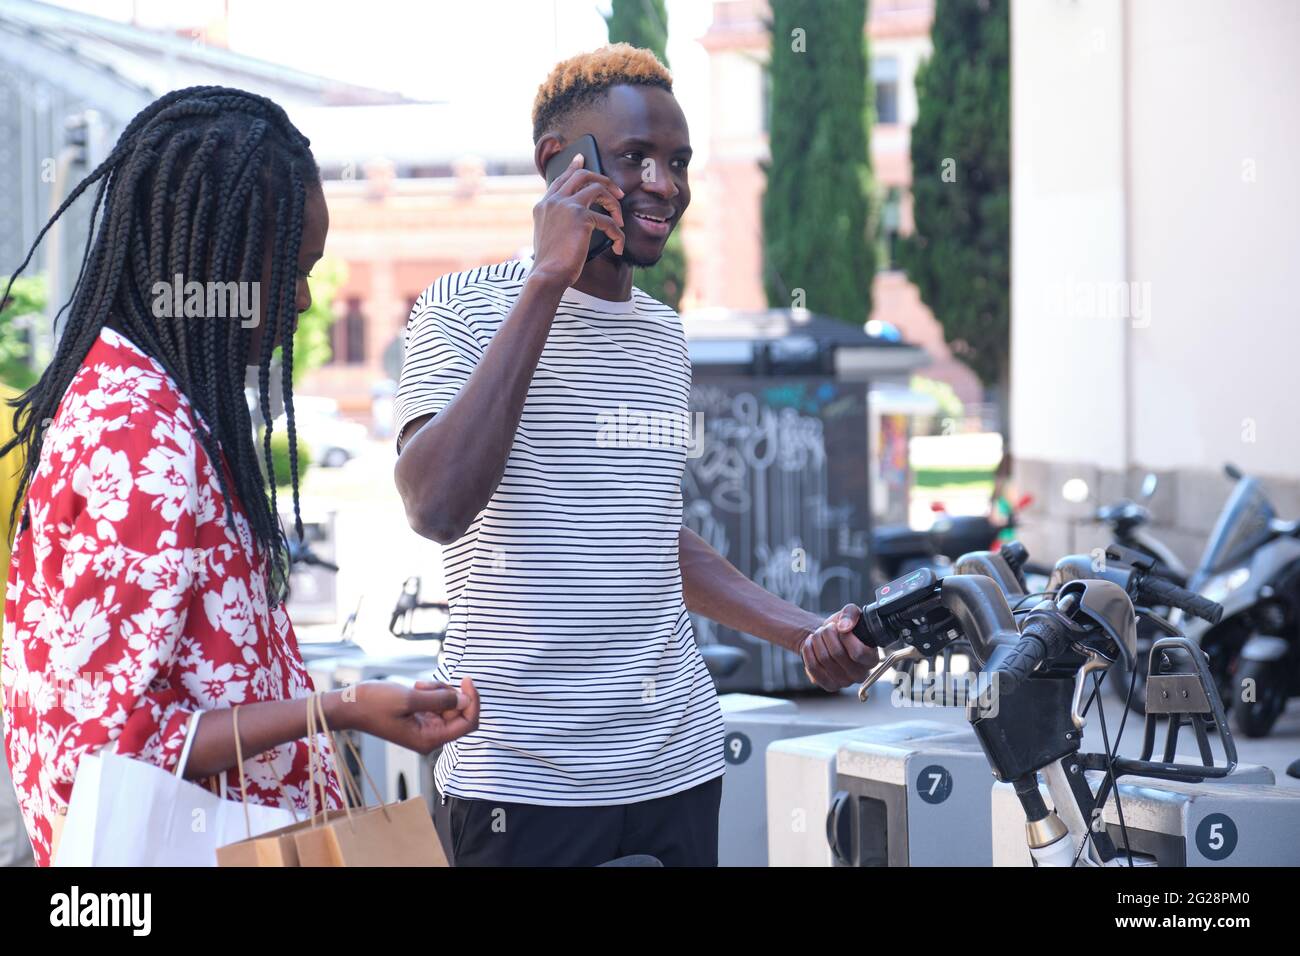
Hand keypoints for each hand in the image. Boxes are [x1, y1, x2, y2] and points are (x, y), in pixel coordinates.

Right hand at [335, 677, 479, 753]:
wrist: (349, 705)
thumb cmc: (375, 703)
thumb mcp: (410, 698)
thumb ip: (440, 700)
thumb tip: (466, 700)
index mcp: (429, 739)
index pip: (467, 724)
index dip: (472, 702)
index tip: (467, 680)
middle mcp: (430, 737)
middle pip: (460, 714)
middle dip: (449, 694)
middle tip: (425, 685)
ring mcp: (425, 728)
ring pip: (449, 705)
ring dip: (438, 691)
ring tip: (417, 686)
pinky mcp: (419, 718)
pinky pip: (437, 703)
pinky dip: (431, 692)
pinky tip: (415, 687)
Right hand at [531, 153, 625, 287]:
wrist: (547, 275)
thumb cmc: (551, 264)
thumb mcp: (550, 237)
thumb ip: (559, 222)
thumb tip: (582, 219)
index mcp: (544, 205)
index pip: (561, 179)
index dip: (573, 167)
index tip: (582, 159)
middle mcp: (553, 201)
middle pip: (582, 176)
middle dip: (603, 180)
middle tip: (617, 192)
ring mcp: (566, 206)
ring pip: (597, 189)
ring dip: (614, 203)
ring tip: (619, 219)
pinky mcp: (580, 217)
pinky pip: (608, 220)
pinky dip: (617, 234)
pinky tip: (618, 246)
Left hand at [799, 604, 877, 691]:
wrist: (827, 639)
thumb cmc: (842, 629)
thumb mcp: (849, 614)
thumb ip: (851, 613)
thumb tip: (844, 626)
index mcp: (872, 658)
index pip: (859, 652)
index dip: (846, 637)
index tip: (840, 627)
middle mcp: (861, 674)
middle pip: (837, 654)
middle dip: (827, 634)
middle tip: (826, 628)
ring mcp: (845, 682)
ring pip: (824, 659)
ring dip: (817, 641)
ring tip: (818, 635)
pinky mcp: (829, 686)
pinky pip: (813, 668)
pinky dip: (808, 652)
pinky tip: (810, 644)